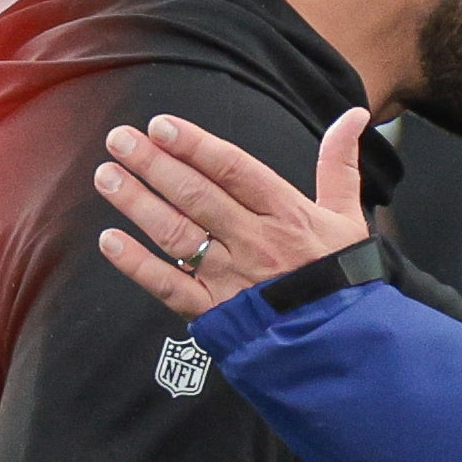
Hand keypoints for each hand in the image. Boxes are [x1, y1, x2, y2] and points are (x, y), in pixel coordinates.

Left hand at [95, 108, 374, 316]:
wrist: (342, 345)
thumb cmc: (341, 277)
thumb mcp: (348, 217)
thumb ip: (340, 164)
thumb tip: (355, 115)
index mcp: (287, 214)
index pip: (234, 171)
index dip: (195, 146)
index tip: (160, 126)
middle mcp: (256, 242)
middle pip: (197, 197)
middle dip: (154, 165)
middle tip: (118, 139)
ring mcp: (233, 278)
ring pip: (178, 235)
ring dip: (138, 204)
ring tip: (106, 176)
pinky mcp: (216, 312)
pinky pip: (170, 286)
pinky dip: (137, 265)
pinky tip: (110, 240)